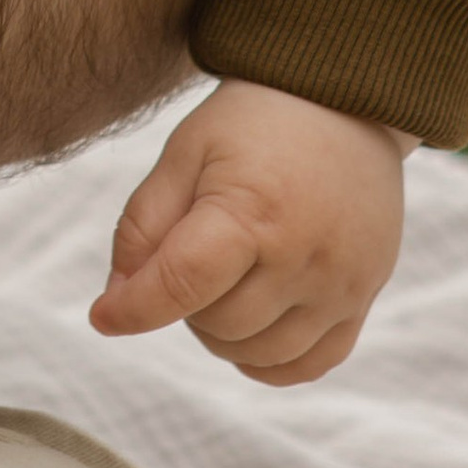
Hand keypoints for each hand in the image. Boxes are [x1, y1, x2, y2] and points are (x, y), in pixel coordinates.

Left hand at [88, 78, 406, 384]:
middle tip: (190, 257)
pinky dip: (269, 360)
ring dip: (223, 333)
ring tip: (223, 280)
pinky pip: (309, 364)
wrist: (344, 104)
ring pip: (258, 354)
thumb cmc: (253, 124)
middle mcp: (305, 256)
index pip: (182, 285)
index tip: (103, 316)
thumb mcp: (185, 153)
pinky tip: (253, 324)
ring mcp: (342, 283)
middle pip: (218, 325)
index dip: (134, 309)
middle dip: (184, 305)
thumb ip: (143, 225)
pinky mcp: (364, 297)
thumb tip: (118, 299)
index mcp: (252, 211)